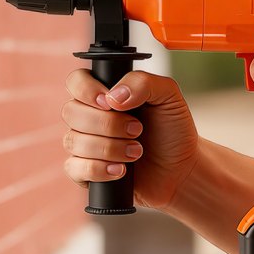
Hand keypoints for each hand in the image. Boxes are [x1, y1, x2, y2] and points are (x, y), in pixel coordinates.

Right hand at [60, 69, 198, 209]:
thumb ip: (142, 82)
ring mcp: (84, 145)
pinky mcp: (85, 172)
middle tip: (137, 130)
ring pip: (73, 141)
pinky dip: (98, 169)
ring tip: (137, 152)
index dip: (86, 91)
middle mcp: (88, 116)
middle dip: (107, 124)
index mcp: (103, 93)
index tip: (110, 102)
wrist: (182, 169)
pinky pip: (75, 168)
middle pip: (71, 112)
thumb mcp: (168, 95)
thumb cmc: (172, 129)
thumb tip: (113, 97)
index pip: (75, 82)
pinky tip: (121, 170)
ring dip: (109, 148)